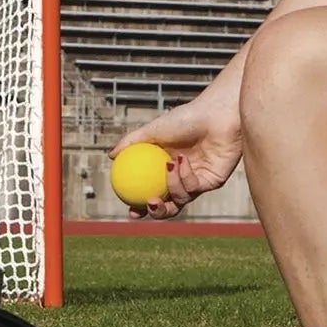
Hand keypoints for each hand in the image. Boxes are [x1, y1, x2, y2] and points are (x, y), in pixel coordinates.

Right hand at [110, 91, 242, 220]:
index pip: (153, 193)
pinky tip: (182, 160)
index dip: (141, 207)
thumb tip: (111, 156)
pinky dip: (184, 176)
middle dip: (158, 212)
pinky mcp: (212, 181)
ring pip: (181, 199)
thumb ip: (132, 142)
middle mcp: (182, 177)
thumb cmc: (186, 118)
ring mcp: (198, 180)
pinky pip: (194, 187)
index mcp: (166, 168)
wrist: (216, 114)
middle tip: (148, 204)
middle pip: (169, 206)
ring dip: (171, 187)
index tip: (130, 210)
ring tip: (168, 165)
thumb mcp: (154, 129)